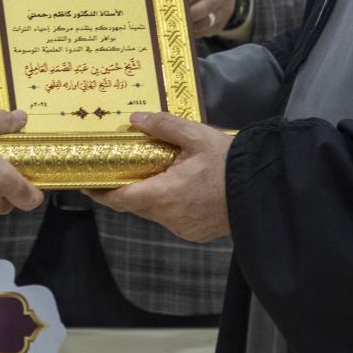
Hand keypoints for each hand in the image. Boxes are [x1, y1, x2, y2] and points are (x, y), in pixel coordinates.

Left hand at [90, 111, 232, 241]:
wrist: (264, 189)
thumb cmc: (230, 163)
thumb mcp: (197, 136)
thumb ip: (164, 126)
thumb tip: (135, 119)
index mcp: (164, 194)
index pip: (120, 199)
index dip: (101, 193)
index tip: (88, 184)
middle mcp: (169, 217)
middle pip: (137, 205)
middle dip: (128, 190)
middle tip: (124, 170)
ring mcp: (183, 228)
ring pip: (156, 213)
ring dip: (153, 197)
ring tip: (161, 174)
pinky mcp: (196, 233)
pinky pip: (174, 219)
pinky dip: (173, 205)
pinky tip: (185, 189)